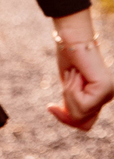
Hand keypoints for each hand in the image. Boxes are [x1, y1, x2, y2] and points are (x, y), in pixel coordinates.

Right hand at [48, 16, 113, 131]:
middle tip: (59, 94)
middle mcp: (107, 96)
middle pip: (83, 124)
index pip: (85, 124)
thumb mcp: (67, 85)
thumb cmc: (67, 54)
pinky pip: (82, 104)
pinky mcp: (104, 88)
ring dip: (68, 94)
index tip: (51, 107)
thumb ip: (72, 102)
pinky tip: (74, 73)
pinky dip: (71, 89)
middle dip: (66, 111)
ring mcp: (107, 93)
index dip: (66, 120)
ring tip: (71, 74)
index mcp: (99, 96)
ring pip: (80, 114)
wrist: (70, 35)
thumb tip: (70, 119)